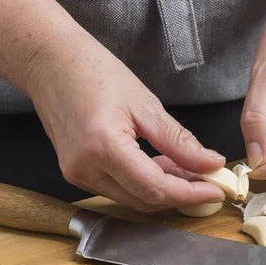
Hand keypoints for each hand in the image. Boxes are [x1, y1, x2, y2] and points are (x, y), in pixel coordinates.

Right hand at [0, 0, 225, 211]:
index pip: (156, 188)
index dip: (190, 194)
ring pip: (132, 199)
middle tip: (208, 179)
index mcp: (104, 147)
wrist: (50, 64)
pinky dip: (143, 184)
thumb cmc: (94, 72)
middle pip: (145, 200)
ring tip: (188, 170)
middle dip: (181, 194)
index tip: (216, 190)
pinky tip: (161, 167)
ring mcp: (77, 175)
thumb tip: (210, 163)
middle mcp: (85, 169)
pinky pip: (118, 190)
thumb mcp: (146, 104)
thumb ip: (180, 141)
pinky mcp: (76, 174)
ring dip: (163, 190)